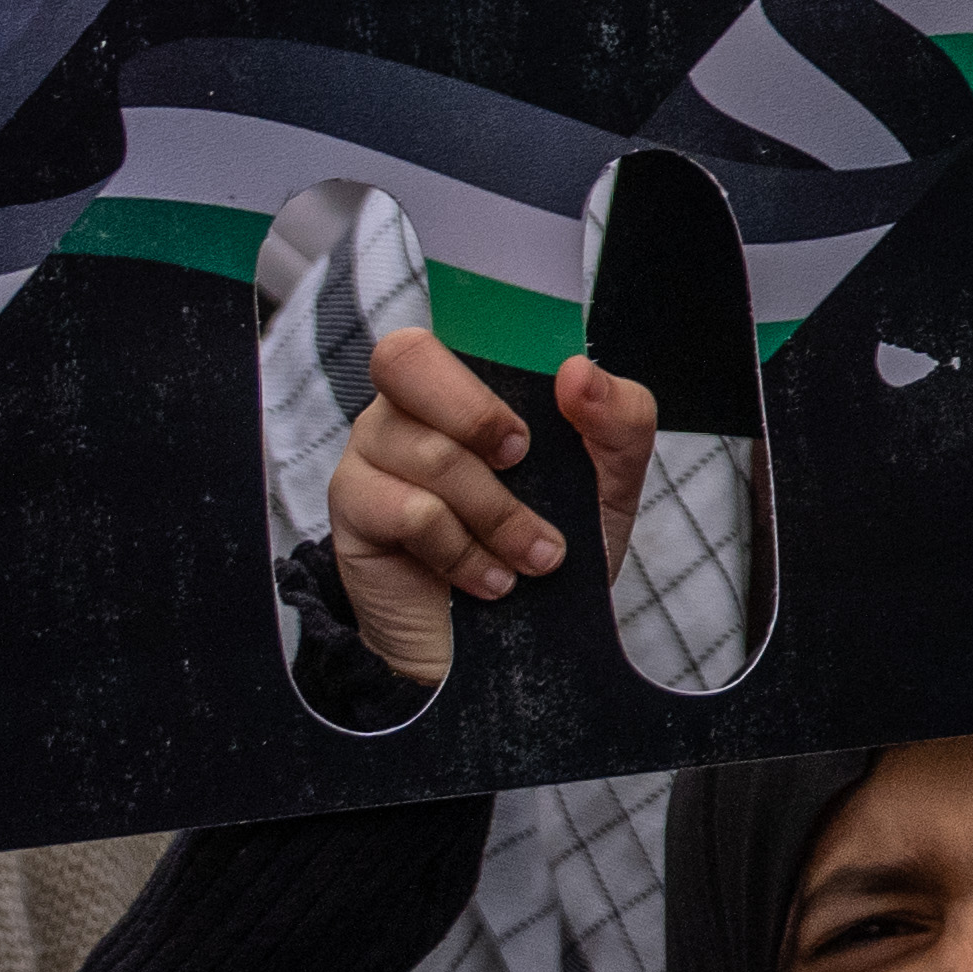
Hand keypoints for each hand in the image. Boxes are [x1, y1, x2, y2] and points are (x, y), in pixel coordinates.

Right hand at [329, 320, 652, 691]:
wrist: (517, 648)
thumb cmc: (551, 545)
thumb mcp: (610, 483)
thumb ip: (619, 418)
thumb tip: (578, 372)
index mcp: (469, 384)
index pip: (455, 323)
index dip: (488, 339)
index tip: (538, 404)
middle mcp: (409, 407)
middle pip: (406, 357)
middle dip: (476, 414)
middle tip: (521, 460)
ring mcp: (372, 455)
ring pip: (426, 450)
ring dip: (497, 513)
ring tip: (533, 556)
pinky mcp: (353, 511)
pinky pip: (408, 510)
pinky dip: (463, 550)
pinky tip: (489, 579)